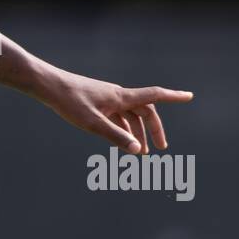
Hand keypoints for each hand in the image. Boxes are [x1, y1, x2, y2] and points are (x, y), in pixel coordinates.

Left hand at [43, 70, 193, 153]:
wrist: (48, 86)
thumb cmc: (69, 102)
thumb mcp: (92, 123)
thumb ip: (115, 137)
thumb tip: (138, 150)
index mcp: (121, 97)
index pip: (154, 95)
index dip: (173, 96)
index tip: (190, 96)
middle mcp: (117, 95)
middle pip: (144, 110)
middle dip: (155, 129)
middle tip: (161, 149)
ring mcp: (107, 98)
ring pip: (130, 114)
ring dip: (138, 132)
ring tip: (140, 152)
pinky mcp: (97, 101)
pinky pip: (117, 115)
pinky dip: (123, 128)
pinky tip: (119, 141)